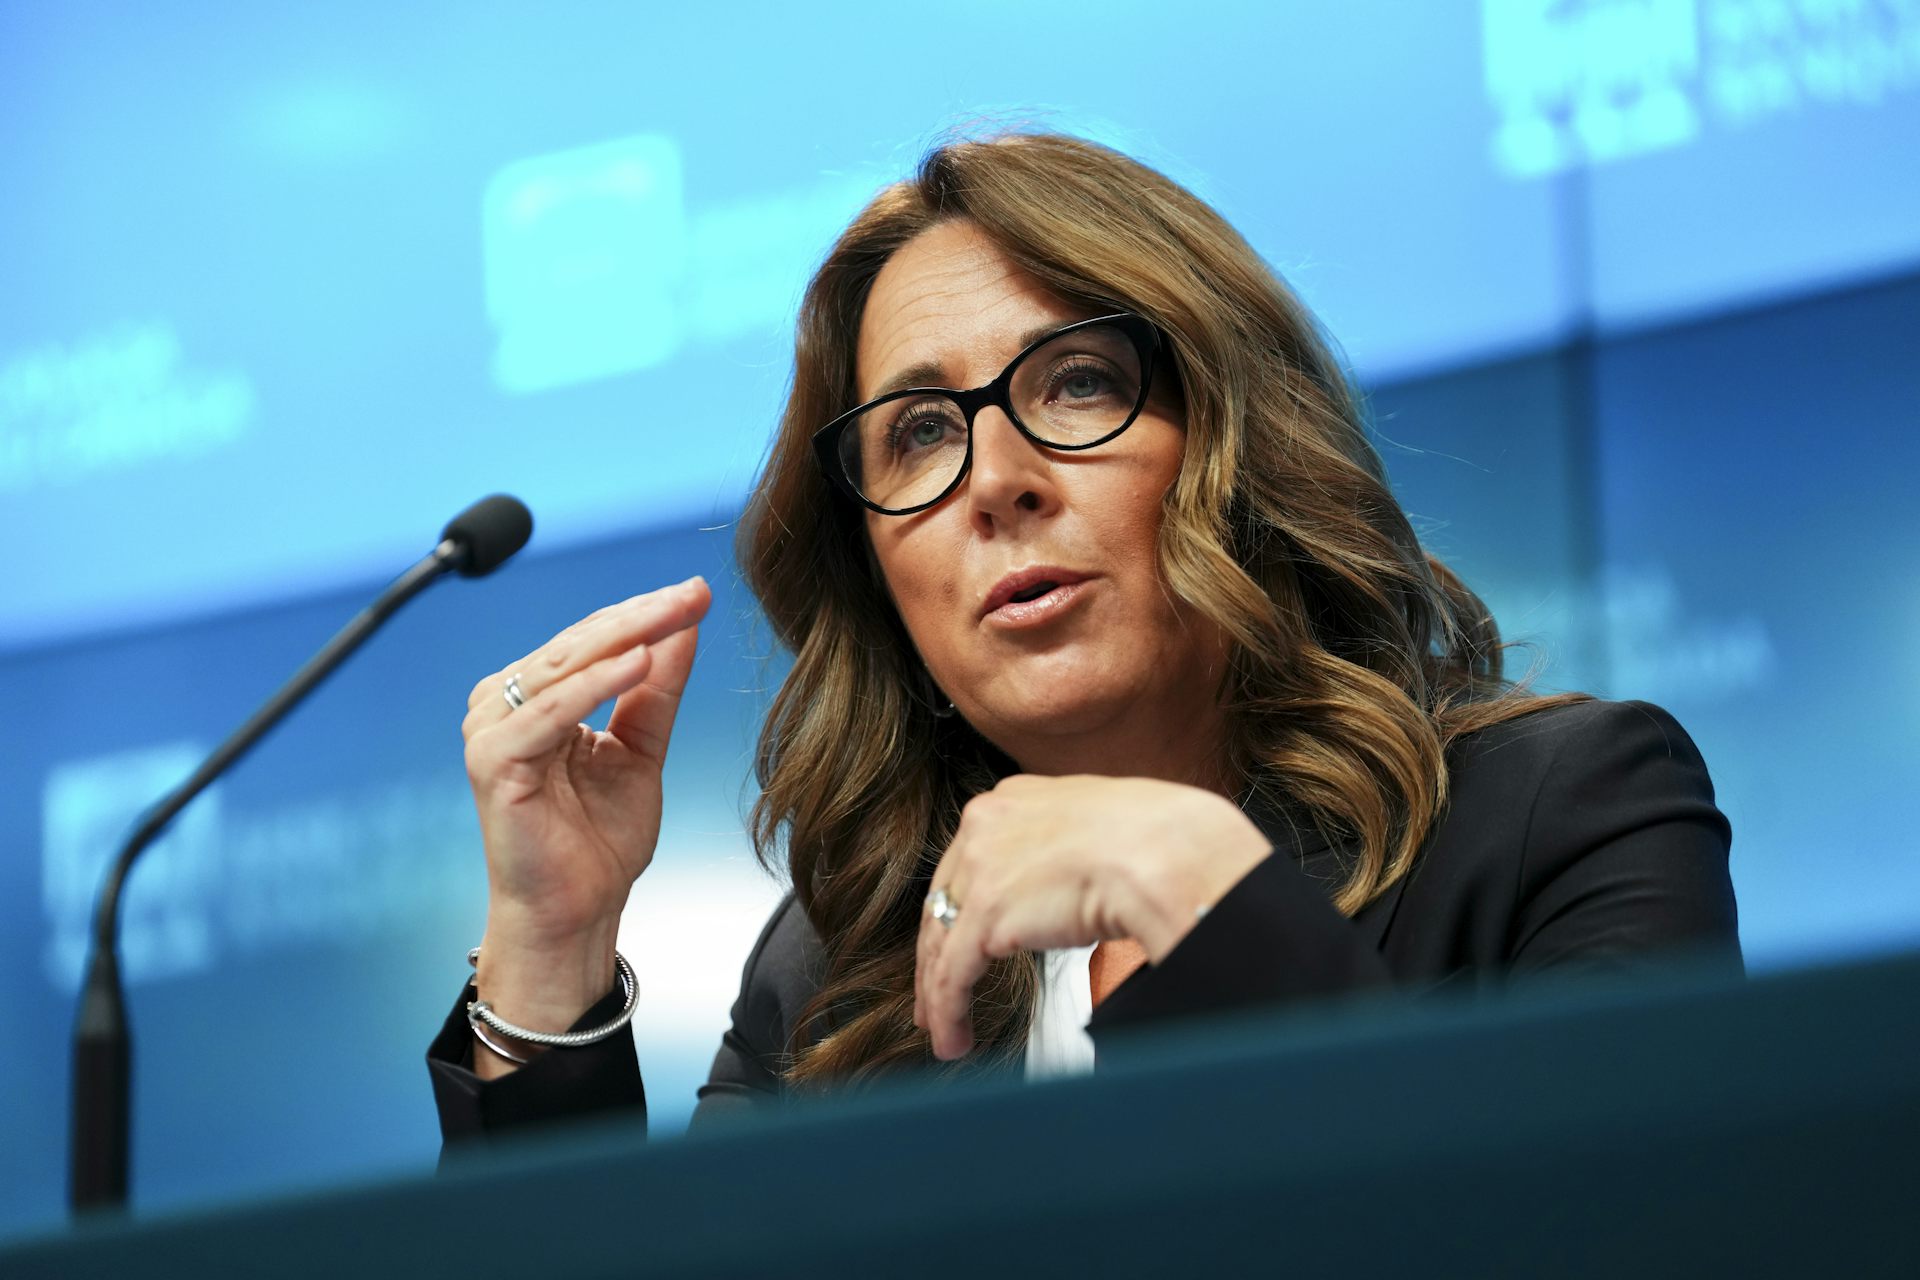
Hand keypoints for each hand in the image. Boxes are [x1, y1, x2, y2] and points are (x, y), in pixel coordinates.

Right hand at [462, 575, 710, 944]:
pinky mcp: (493, 760)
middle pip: (579, 644)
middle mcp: (504, 705)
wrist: (578, 911)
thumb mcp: (642, 749)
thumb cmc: (599, 840)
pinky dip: (594, 685)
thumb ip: (657, 689)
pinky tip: (637, 662)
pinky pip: (551, 711)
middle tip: (692, 592)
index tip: (698, 592)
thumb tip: (683, 626)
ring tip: (673, 615)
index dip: (646, 613)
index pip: (592, 640)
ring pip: (565, 667)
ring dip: (624, 637)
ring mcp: (491, 730)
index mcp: (534, 698)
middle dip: (642, 615)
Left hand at [912, 774, 1270, 1059]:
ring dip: (937, 993)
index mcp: (1012, 801)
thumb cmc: (1155, 840)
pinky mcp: (985, 916)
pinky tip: (954, 1038)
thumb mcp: (1094, 826)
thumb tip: (1075, 879)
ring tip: (941, 1029)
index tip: (959, 935)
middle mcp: (985, 828)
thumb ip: (1066, 847)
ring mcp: (981, 870)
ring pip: (942, 942)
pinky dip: (949, 1012)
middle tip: (935, 989)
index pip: (970, 862)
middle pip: (945, 901)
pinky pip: (953, 975)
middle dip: (937, 952)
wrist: (1163, 852)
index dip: (960, 907)